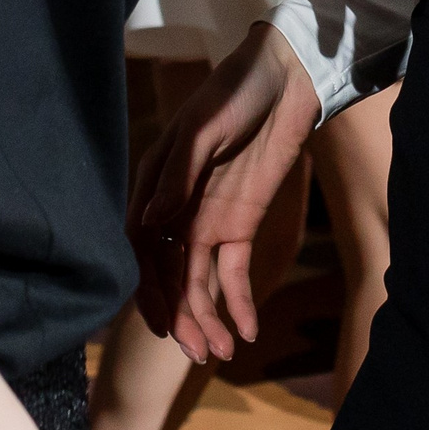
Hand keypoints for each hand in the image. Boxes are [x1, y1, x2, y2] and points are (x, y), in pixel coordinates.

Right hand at [130, 23, 321, 362]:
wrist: (286, 75)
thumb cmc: (235, 90)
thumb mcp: (205, 126)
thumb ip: (180, 174)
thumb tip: (150, 220)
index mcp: (155, 186)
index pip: (142, 249)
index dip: (149, 289)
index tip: (162, 324)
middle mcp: (176, 210)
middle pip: (171, 274)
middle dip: (181, 316)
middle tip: (197, 354)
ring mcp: (208, 220)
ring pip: (199, 281)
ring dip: (207, 318)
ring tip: (221, 352)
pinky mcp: (242, 224)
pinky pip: (234, 270)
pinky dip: (238, 300)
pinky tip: (245, 329)